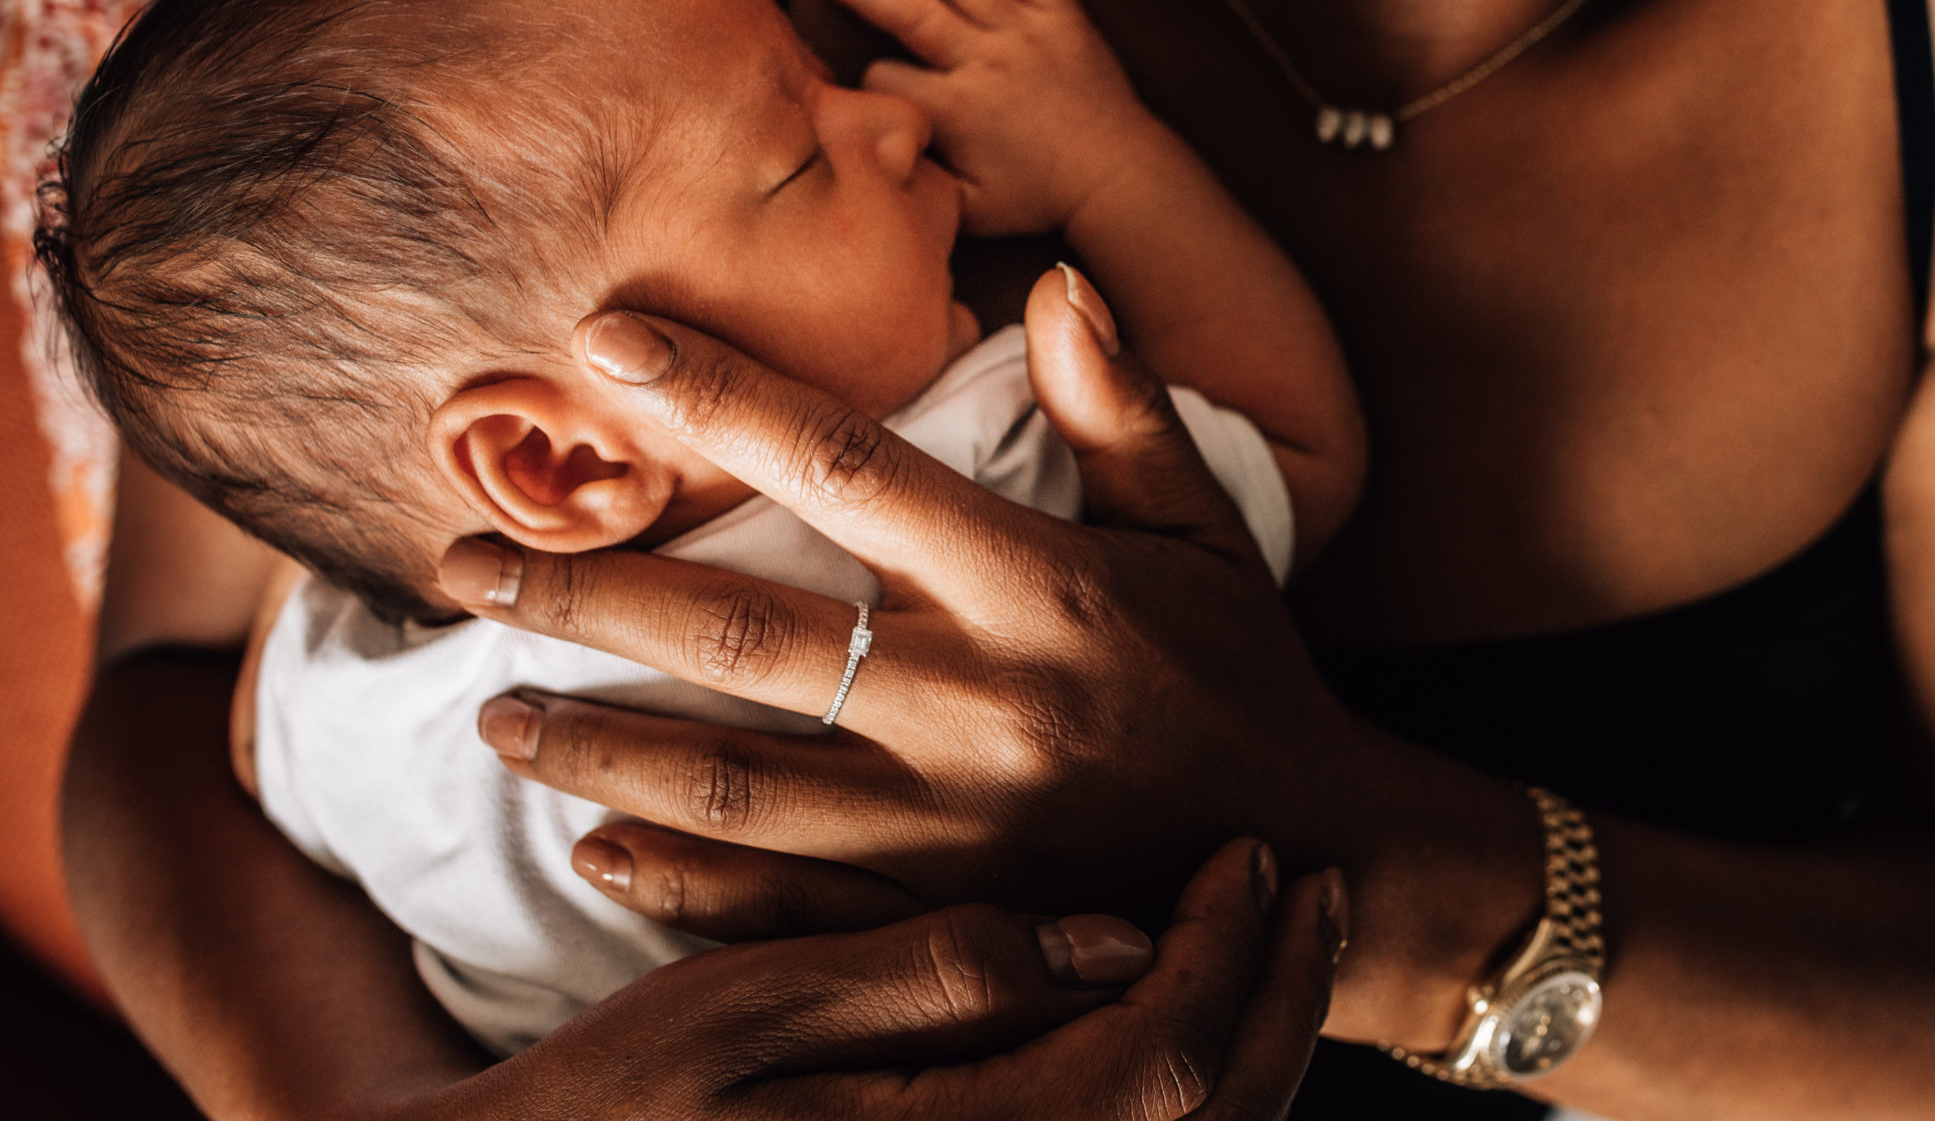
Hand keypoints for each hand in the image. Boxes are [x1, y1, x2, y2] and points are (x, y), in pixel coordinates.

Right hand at [401, 840, 1342, 1120]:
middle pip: (1210, 1117)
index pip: (1167, 1065)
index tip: (1251, 856)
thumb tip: (1106, 943)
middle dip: (1277, 999)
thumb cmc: (611, 1114)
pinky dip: (1183, 1084)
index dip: (1227, 957)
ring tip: (1265, 932)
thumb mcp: (747, 1025)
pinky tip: (1166, 1004)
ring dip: (1247, 1036)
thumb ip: (933, 982)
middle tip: (1305, 886)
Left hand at [436, 274, 1529, 1046]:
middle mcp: (987, 706)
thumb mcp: (1206, 529)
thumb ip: (1123, 411)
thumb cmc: (1243, 670)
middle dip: (588, 595)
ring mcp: (959, 830)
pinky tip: (596, 851)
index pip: (855, 472)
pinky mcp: (949, 919)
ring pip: (740, 786)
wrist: (1313, 855)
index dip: (726, 399)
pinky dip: (681, 884)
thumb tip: (1052, 279)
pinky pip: (787, 908)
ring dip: (600, 746)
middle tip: (455, 562)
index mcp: (1043, 590)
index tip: (606, 340)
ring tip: (490, 709)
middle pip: (749, 641)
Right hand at [819, 0, 1169, 235]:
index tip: (867, 83)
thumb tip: (879, 155)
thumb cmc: (1043, 198)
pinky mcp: (1063, 17)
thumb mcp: (970, 210)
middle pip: (908, 11)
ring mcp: (1025, 32)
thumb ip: (920, 182)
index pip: (889, 78)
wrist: (1117, 178)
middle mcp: (984, 60)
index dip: (870, 82)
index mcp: (957, 109)